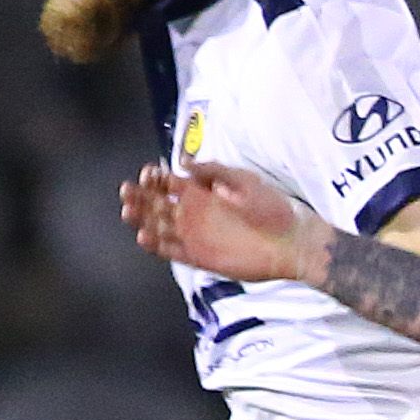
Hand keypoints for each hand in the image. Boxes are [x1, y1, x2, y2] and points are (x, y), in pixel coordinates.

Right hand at [127, 161, 334, 285]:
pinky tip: (143, 236)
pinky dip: (156, 245)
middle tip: (127, 191)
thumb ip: (215, 172)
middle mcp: (195, 214)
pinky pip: (172, 252)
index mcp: (203, 193)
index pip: (170, 183)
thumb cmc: (273, 208)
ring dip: (142, 219)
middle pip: (158, 204)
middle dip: (141, 197)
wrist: (292, 242)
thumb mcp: (245, 182)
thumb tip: (184, 161)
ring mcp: (195, 236)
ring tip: (128, 212)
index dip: (155, 178)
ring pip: (160, 227)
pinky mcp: (200, 257)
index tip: (147, 173)